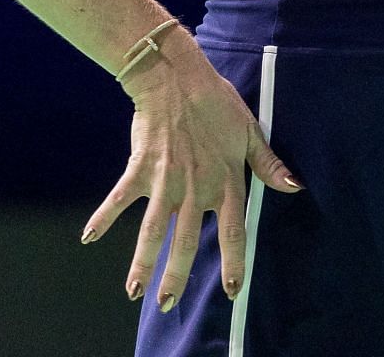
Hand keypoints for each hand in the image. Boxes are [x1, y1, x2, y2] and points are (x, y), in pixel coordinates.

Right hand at [79, 50, 303, 311]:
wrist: (177, 79)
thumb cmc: (217, 104)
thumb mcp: (250, 133)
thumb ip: (268, 165)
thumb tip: (295, 187)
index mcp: (225, 181)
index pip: (233, 230)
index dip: (234, 261)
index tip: (232, 290)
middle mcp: (196, 187)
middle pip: (185, 240)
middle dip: (176, 275)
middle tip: (166, 305)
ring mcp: (166, 180)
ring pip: (153, 229)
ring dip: (142, 261)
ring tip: (134, 291)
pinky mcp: (140, 168)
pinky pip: (119, 198)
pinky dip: (103, 217)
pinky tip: (89, 238)